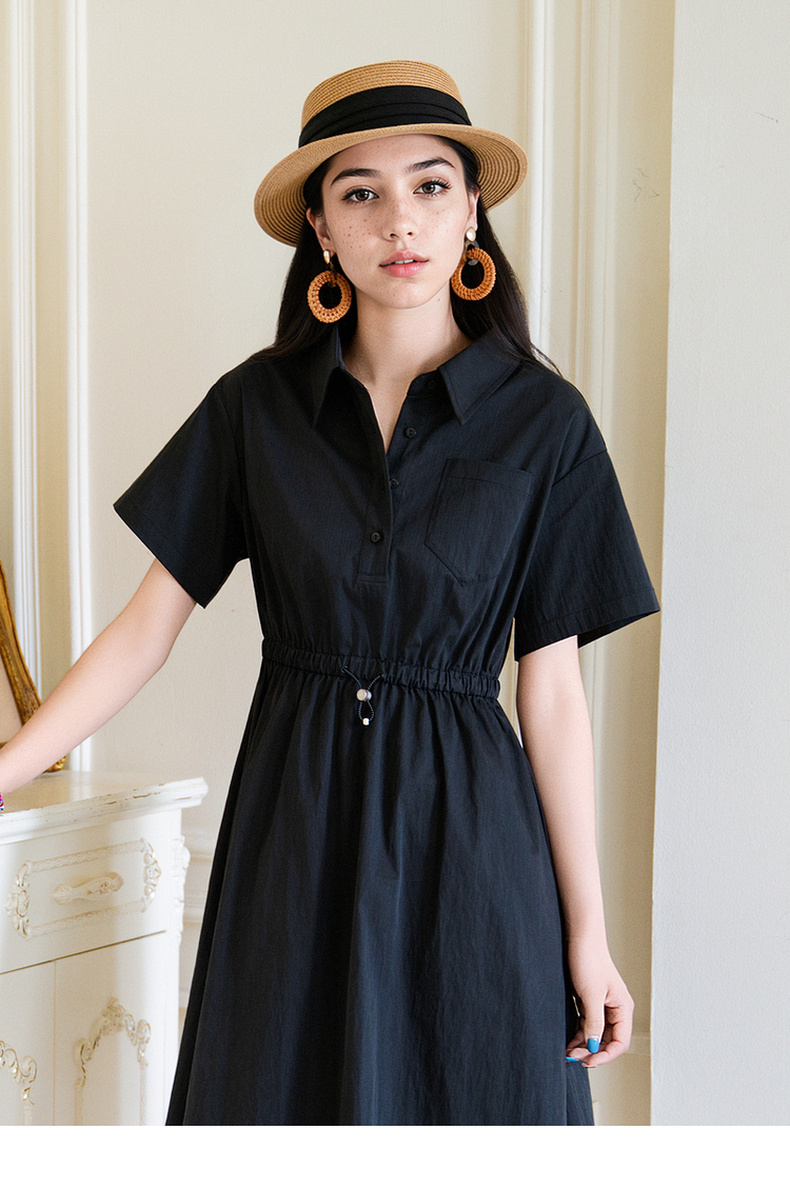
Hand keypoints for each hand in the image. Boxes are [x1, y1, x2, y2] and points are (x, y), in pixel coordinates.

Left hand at [565, 935, 633, 1068]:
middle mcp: (616, 1009)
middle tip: (573, 1058)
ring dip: (584, 1045)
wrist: (579, 937)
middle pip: (608, 1040)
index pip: (620, 1042)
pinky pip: (588, 1024)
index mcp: (623, 1008)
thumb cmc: (588, 961)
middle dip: (592, 1051)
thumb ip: (593, 1023)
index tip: (588, 1061)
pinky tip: (569, 1041)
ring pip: (596, 1034)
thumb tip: (593, 1046)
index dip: (605, 1055)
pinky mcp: (591, 1001)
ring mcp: (603, 1005)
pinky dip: (580, 1034)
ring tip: (568, 1052)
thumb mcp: (590, 996)